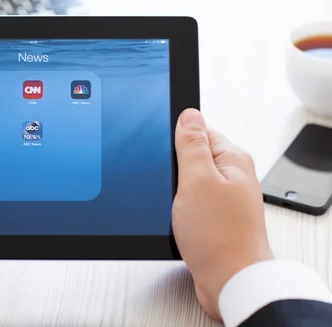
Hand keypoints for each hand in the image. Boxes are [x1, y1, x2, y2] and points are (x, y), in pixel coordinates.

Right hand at [172, 109, 272, 319]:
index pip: (199, 131)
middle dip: (173, 171)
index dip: (176, 142)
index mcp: (232, 158)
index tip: (165, 157)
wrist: (230, 281)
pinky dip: (179, 210)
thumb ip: (192, 144)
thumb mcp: (197, 179)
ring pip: (187, 184)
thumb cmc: (219, 235)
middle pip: (191, 158)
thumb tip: (188, 114)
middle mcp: (231, 177)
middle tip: (171, 187)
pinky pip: (190, 204)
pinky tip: (178, 221)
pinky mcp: (214, 219)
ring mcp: (224, 199)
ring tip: (176, 209)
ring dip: (174, 194)